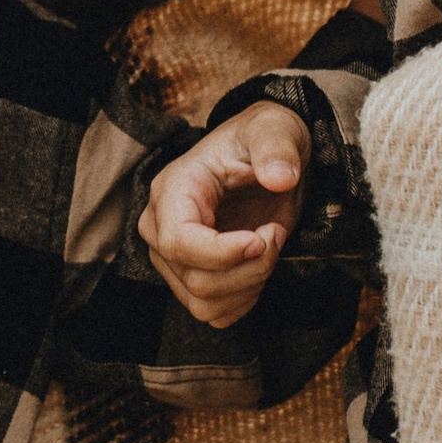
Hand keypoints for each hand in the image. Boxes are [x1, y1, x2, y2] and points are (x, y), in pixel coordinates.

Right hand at [140, 104, 306, 328]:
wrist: (265, 156)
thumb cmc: (262, 139)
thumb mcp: (274, 130)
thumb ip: (276, 148)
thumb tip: (280, 177)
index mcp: (173, 189)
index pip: (177, 242)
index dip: (222, 253)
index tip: (264, 238)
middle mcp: (161, 226)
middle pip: (195, 278)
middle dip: (250, 268)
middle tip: (276, 234)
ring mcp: (171, 257)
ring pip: (203, 302)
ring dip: (249, 286)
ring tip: (270, 247)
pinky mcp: (189, 277)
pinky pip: (212, 312)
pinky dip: (243, 300)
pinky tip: (258, 269)